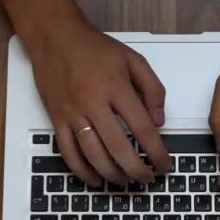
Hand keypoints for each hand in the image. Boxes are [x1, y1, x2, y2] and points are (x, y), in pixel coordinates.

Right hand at [21, 20, 170, 186]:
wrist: (55, 36)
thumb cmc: (94, 47)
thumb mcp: (133, 59)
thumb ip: (152, 89)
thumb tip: (159, 121)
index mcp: (116, 87)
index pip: (142, 128)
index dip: (157, 152)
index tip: (164, 164)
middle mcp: (94, 102)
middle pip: (119, 148)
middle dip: (137, 170)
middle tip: (147, 179)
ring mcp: (73, 113)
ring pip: (93, 154)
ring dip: (112, 174)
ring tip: (126, 182)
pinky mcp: (56, 118)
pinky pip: (68, 152)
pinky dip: (81, 171)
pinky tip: (95, 180)